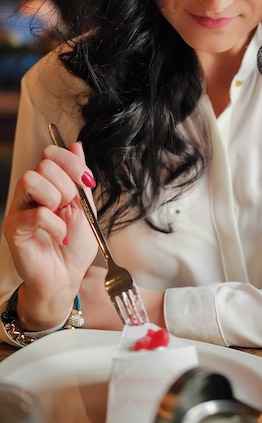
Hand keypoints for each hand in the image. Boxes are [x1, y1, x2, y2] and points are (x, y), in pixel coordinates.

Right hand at [3, 141, 97, 328]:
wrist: (68, 277)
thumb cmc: (75, 245)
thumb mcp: (86, 207)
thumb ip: (80, 178)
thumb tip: (77, 145)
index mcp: (49, 184)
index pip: (51, 154)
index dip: (71, 161)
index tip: (86, 181)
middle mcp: (31, 193)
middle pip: (44, 165)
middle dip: (66, 185)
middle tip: (69, 208)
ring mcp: (19, 208)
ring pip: (31, 180)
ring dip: (56, 199)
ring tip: (61, 218)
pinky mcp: (14, 228)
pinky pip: (36, 213)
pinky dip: (55, 226)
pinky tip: (60, 237)